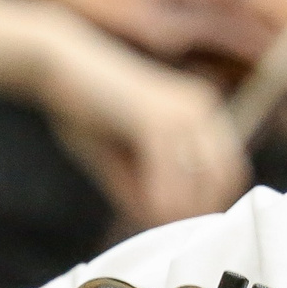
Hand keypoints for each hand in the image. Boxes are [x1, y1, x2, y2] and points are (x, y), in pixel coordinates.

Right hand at [31, 12, 247, 230]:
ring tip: (144, 216)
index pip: (229, 169)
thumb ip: (143, 188)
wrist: (57, 62)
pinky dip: (156, 201)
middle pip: (221, 179)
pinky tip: (139, 209)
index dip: (207, 202)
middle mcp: (201, 108)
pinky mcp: (156, 120)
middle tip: (162, 225)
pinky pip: (168, 178)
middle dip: (194, 210)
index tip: (179, 221)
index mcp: (200, 111)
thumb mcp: (120, 157)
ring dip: (173, 210)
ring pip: (197, 183)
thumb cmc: (84, 107)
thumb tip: (161, 222)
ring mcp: (183, 112)